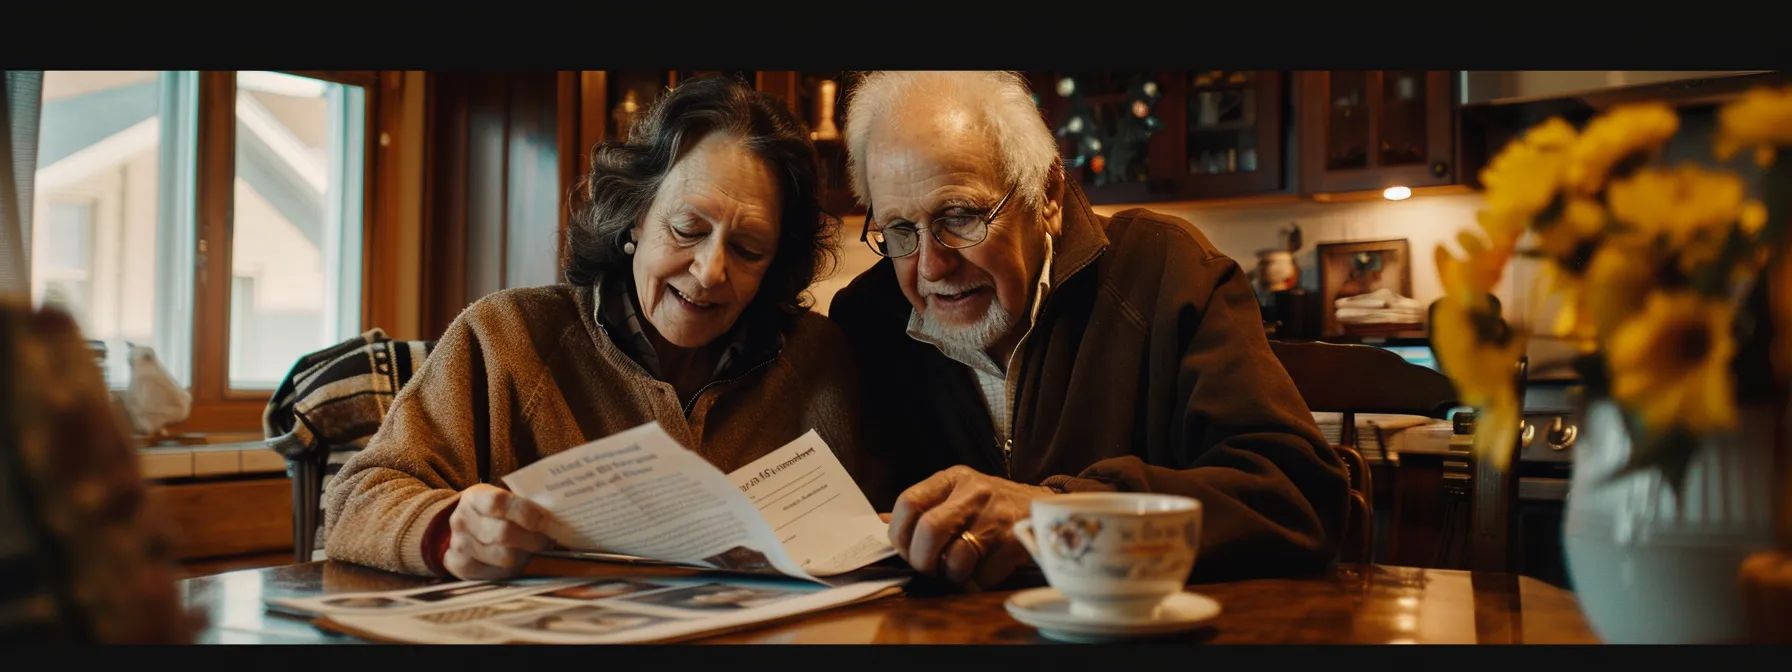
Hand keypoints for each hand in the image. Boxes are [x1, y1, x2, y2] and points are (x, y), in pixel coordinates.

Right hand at [444, 484, 554, 579]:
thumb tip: (560, 514)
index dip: (526, 512)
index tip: (547, 520)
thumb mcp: (506, 499)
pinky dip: (513, 569)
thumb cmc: (496, 513)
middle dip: (533, 539)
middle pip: (504, 534)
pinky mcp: (460, 567)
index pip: (499, 502)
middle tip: (548, 540)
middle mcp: (461, 520)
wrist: (466, 531)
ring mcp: (458, 545)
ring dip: (525, 555)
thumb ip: (526, 505)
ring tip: (532, 549)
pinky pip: (497, 573)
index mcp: (474, 497)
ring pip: (504, 557)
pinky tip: (517, 559)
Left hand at [887, 465, 1055, 589]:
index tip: (906, 549)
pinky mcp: (1016, 541)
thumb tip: (879, 524)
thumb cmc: (994, 507)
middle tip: (929, 569)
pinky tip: (981, 572)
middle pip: (929, 530)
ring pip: (956, 557)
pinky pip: (983, 574)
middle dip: (922, 560)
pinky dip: (976, 582)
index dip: (900, 534)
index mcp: (953, 479)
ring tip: (957, 571)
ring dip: (951, 575)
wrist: (1049, 510)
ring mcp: (998, 516)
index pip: (909, 502)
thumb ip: (923, 508)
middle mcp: (975, 492)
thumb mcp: (959, 494)